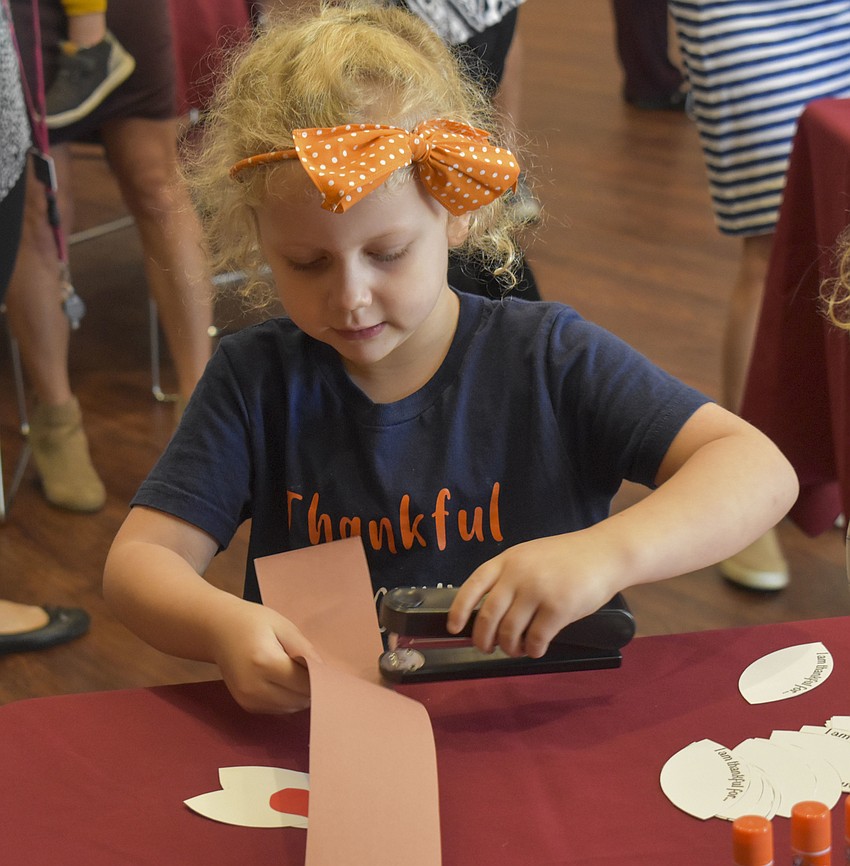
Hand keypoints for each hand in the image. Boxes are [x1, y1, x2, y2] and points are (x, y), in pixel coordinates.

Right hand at [211, 601, 320, 713]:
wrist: (218, 630)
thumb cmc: (253, 622)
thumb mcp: (283, 626)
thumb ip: (304, 649)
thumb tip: (325, 670)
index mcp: (264, 662)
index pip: (304, 682)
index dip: (321, 677)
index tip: (329, 668)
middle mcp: (254, 687)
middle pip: (299, 699)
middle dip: (313, 688)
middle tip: (316, 669)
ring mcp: (248, 700)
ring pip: (291, 708)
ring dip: (301, 696)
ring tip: (300, 674)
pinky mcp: (247, 706)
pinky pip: (279, 710)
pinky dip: (288, 700)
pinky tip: (286, 682)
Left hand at [446, 532, 618, 657]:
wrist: (605, 553)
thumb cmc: (566, 557)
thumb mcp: (529, 556)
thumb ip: (509, 576)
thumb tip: (488, 612)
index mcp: (506, 560)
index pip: (472, 586)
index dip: (459, 610)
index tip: (454, 628)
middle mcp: (518, 574)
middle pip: (488, 615)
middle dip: (483, 638)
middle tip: (486, 647)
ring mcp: (537, 591)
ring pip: (510, 631)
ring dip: (509, 647)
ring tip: (515, 649)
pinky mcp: (558, 608)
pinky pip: (536, 639)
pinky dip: (532, 650)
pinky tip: (536, 650)